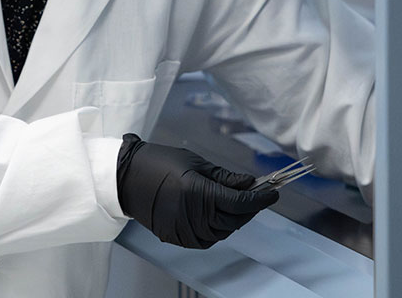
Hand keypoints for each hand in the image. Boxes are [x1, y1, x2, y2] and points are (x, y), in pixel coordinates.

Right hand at [116, 133, 278, 248]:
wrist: (127, 178)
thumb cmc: (161, 163)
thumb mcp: (196, 163)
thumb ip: (225, 177)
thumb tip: (250, 183)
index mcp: (198, 193)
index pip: (239, 202)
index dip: (260, 199)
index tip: (273, 193)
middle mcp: (192, 216)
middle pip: (234, 220)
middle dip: (250, 208)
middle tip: (259, 195)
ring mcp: (183, 230)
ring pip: (222, 232)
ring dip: (234, 220)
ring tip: (238, 204)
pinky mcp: (176, 238)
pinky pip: (206, 239)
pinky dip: (218, 229)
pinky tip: (219, 215)